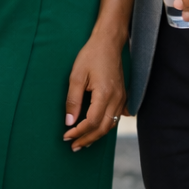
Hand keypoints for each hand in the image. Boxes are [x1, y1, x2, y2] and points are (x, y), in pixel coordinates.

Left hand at [62, 32, 126, 150]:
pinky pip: (116, 117)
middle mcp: (116, 99)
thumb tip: (69, 122)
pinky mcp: (122, 96)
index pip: (92, 122)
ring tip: (83, 141)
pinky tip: (98, 130)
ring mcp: (122, 98)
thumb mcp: (76, 75)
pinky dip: (106, 126)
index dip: (79, 132)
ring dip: (96, 135)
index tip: (66, 136)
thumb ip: (73, 100)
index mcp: (105, 94)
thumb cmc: (91, 55)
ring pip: (111, 125)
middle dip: (87, 139)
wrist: (108, 42)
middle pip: (103, 128)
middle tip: (73, 146)